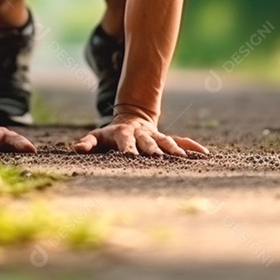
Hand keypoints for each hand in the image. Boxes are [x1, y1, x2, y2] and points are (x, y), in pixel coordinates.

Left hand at [72, 112, 208, 157]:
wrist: (131, 120)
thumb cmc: (110, 136)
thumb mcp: (97, 137)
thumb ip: (87, 143)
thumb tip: (75, 148)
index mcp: (124, 134)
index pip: (125, 141)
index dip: (127, 148)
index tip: (130, 157)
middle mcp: (142, 135)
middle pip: (148, 142)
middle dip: (154, 150)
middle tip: (159, 159)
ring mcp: (156, 136)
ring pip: (167, 142)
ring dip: (175, 150)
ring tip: (184, 160)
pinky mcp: (166, 139)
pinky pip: (182, 142)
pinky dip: (193, 147)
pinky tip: (205, 155)